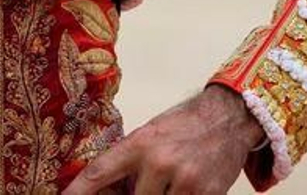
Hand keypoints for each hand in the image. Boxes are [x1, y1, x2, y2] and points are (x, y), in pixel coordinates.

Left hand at [61, 85, 262, 194]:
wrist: (227, 119)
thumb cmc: (184, 125)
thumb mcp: (150, 134)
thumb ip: (130, 161)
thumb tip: (109, 189)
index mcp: (141, 144)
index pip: (100, 172)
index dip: (79, 190)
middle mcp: (160, 163)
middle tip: (145, 184)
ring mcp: (185, 182)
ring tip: (168, 182)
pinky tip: (182, 188)